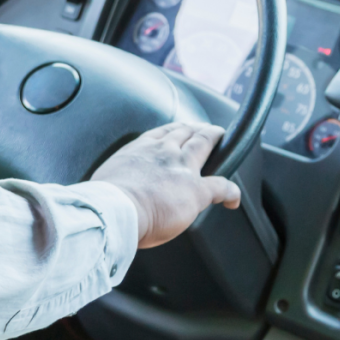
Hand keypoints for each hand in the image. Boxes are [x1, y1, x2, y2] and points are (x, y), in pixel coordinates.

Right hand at [90, 123, 241, 247]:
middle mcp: (163, 152)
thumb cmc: (105, 201)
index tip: (179, 130)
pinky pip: (222, 186)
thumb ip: (117, 178)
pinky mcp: (196, 190)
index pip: (163, 133)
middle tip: (206, 129)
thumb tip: (113, 189)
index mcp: (140, 150)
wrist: (116, 210)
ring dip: (214, 139)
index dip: (175, 130)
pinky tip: (233, 198)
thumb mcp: (105, 178)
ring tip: (221, 139)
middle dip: (198, 129)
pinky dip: (231, 191)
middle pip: (186, 132)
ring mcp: (182, 168)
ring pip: (204, 144)